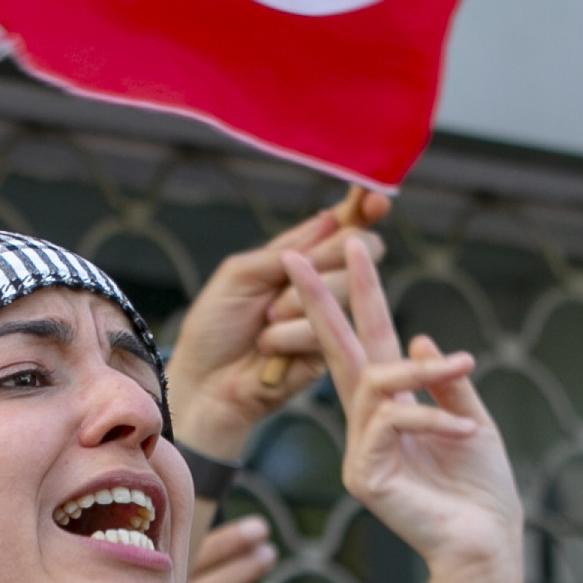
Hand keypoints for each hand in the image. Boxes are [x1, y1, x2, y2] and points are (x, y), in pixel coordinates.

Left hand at [163, 191, 390, 460]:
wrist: (207, 382)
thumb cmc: (215, 326)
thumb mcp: (240, 274)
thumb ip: (285, 249)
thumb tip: (330, 218)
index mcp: (297, 256)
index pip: (340, 226)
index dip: (362, 209)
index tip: (376, 200)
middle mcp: (320, 282)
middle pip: (359, 251)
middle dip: (329, 255)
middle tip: (295, 267)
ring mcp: (330, 316)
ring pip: (342, 288)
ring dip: (295, 301)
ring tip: (265, 320)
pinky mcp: (332, 349)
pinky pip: (327, 328)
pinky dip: (290, 334)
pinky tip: (268, 347)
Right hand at [284, 236, 523, 582]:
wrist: (486, 542)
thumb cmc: (481, 489)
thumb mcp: (473, 417)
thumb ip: (446, 380)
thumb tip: (420, 338)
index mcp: (392, 409)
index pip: (369, 344)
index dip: (361, 297)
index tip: (353, 248)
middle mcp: (368, 426)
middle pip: (340, 353)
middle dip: (322, 302)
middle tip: (300, 256)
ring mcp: (361, 451)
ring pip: (377, 383)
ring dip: (423, 371)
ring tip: (465, 366)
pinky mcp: (365, 476)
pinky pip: (392, 422)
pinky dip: (432, 416)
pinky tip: (466, 428)